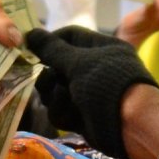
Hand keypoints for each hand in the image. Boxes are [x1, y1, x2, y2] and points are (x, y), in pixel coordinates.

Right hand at [23, 26, 154, 158]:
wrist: (129, 126)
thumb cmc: (107, 84)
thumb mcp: (78, 63)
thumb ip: (52, 49)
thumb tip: (29, 33)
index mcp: (100, 48)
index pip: (70, 35)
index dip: (50, 41)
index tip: (31, 48)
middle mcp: (94, 68)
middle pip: (57, 65)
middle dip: (50, 75)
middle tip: (50, 80)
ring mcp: (87, 93)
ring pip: (55, 90)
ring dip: (54, 96)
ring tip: (64, 99)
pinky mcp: (81, 116)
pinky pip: (60, 110)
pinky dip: (63, 112)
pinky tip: (72, 117)